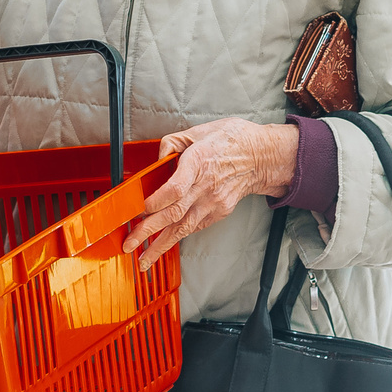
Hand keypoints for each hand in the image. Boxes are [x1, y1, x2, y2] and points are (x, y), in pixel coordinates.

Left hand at [123, 118, 299, 268]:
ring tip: (143, 260)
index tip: (140, 210)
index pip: (175, 188)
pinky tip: (163, 247)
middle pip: (174, 213)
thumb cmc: (231, 141)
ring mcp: (213, 202)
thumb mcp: (199, 131)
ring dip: (161, 245)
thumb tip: (157, 159)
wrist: (261, 157)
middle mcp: (205, 185)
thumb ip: (173, 143)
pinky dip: (177, 237)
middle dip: (148, 231)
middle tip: (129, 243)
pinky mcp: (219, 212)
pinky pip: (194, 227)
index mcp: (199, 161)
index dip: (156, 202)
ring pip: (183, 227)